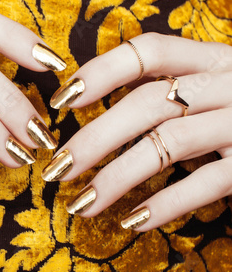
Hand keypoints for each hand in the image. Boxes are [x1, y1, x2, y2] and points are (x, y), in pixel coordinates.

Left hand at [42, 33, 231, 230]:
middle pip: (146, 104)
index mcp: (211, 58)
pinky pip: (207, 183)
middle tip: (57, 169)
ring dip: (117, 179)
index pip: (147, 51)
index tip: (62, 100)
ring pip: (168, 145)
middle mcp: (228, 83)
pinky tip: (133, 221)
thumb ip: (167, 88)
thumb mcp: (211, 84)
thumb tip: (96, 107)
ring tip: (82, 205)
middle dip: (93, 139)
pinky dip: (166, 204)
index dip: (101, 72)